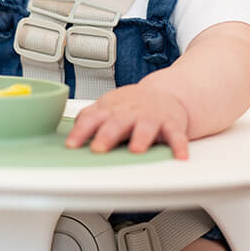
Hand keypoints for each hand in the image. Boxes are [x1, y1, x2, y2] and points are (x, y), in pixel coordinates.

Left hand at [64, 78, 189, 158]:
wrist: (164, 93)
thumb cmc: (131, 105)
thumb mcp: (107, 106)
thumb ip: (88, 117)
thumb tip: (70, 131)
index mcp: (111, 109)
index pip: (92, 118)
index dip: (80, 131)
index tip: (71, 145)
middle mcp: (129, 113)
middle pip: (117, 122)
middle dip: (107, 135)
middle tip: (98, 148)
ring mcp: (150, 118)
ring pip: (145, 127)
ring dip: (141, 138)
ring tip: (136, 150)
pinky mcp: (171, 124)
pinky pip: (176, 135)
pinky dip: (179, 146)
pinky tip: (179, 157)